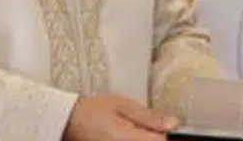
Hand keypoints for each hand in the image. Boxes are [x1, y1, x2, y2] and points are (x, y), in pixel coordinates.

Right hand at [63, 93, 177, 140]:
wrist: (70, 122)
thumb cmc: (94, 110)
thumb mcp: (123, 105)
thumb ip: (149, 116)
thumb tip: (173, 123)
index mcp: (127, 138)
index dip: (163, 132)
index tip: (159, 125)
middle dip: (153, 136)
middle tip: (144, 128)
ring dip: (144, 138)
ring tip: (133, 131)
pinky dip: (137, 139)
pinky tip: (130, 135)